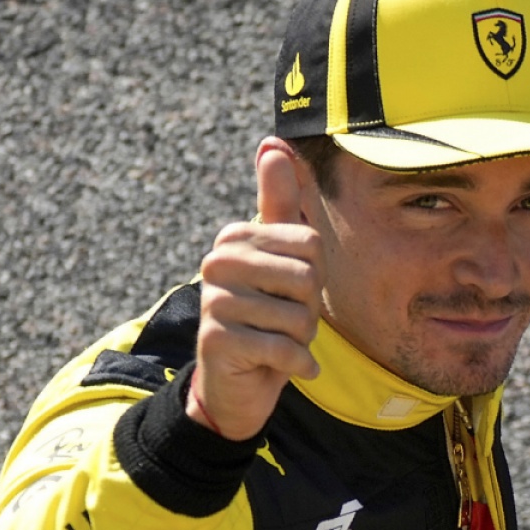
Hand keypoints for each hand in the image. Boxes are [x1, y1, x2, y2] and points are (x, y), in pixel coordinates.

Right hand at [190, 139, 323, 439]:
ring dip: (302, 341)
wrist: (236, 385)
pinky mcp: (217, 340)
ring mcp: (214, 301)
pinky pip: (283, 348)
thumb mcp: (279, 260)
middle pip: (306, 279)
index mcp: (236, 236)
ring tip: (278, 343)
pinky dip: (297, 365)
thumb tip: (272, 144)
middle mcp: (218, 262)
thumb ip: (279, 204)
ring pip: (298, 317)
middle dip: (309, 311)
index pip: (311, 245)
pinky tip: (284, 368)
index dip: (315, 278)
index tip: (290, 295)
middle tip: (286, 324)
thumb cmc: (266, 318)